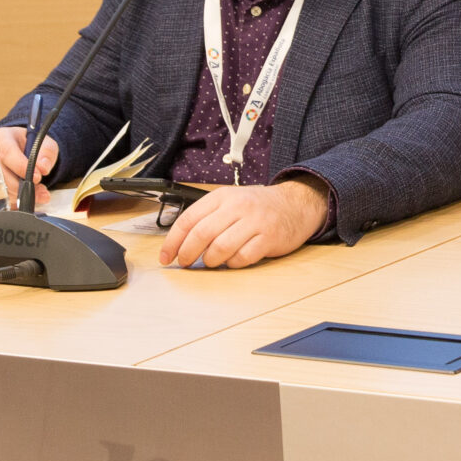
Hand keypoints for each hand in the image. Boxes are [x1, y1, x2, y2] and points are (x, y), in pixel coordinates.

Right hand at [0, 126, 57, 203]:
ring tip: (32, 194)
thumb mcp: (44, 143)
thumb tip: (43, 168)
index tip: (37, 177)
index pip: (7, 152)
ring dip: (15, 196)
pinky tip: (20, 198)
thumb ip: (47, 153)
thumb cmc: (29, 145)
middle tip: (38, 192)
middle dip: (20, 187)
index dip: (21, 167)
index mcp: (2, 137)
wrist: (17, 149)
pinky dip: (8, 200)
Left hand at [158, 178, 328, 269]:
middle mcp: (238, 207)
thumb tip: (179, 243)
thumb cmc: (257, 207)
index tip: (166, 256)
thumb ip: (207, 217)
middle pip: (202, 234)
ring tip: (211, 261)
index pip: (189, 219)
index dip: (173, 241)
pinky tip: (232, 260)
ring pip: (220, 248)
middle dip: (187, 253)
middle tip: (184, 262)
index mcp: (222, 196)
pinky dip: (233, 264)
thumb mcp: (230, 201)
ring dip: (210, 261)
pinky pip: (242, 258)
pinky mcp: (268, 238)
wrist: (295, 204)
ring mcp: (254, 222)